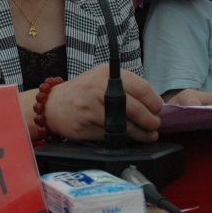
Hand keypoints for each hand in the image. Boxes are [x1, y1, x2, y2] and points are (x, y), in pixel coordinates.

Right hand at [45, 65, 161, 142]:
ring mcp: (92, 107)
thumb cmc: (84, 92)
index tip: (157, 109)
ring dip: (142, 133)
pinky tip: (130, 139)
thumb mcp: (103, 79)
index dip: (154, 102)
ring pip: (126, 125)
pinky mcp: (87, 125)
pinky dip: (125, 139)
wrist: (54, 105)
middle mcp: (99, 88)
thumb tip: (152, 103)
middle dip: (150, 120)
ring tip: (149, 135)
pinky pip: (113, 135)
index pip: (141, 88)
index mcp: (108, 74)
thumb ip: (125, 87)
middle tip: (155, 125)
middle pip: (136, 109)